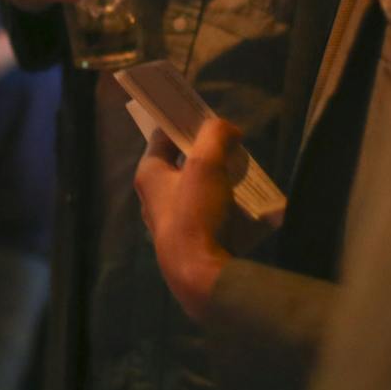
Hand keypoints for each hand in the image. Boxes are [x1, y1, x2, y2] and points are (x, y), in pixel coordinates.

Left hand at [134, 119, 237, 322]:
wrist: (200, 274)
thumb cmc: (195, 214)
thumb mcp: (206, 164)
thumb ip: (216, 135)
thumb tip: (227, 128)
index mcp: (148, 174)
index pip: (161, 136)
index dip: (182, 122)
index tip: (204, 115)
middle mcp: (153, 196)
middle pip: (180, 162)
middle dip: (205, 151)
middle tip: (230, 145)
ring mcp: (170, 219)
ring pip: (193, 187)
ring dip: (216, 177)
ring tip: (240, 172)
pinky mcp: (187, 238)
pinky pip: (205, 211)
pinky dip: (221, 202)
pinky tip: (241, 203)